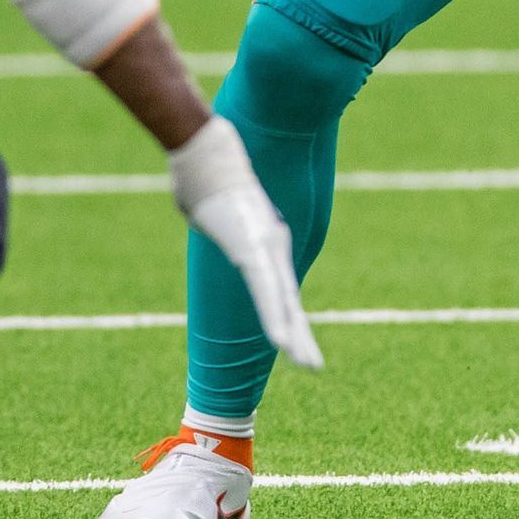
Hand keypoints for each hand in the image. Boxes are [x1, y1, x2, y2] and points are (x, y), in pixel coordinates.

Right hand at [168, 116, 322, 369]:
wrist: (205, 148)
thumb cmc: (208, 174)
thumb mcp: (222, 203)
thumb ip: (223, 213)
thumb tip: (203, 206)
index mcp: (266, 241)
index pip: (281, 289)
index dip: (290, 319)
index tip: (299, 346)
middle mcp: (271, 245)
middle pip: (288, 301)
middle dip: (300, 336)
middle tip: (315, 370)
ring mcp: (264, 246)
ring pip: (281, 300)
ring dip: (292, 334)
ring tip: (307, 363)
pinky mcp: (251, 246)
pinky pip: (265, 289)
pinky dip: (274, 315)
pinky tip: (282, 339)